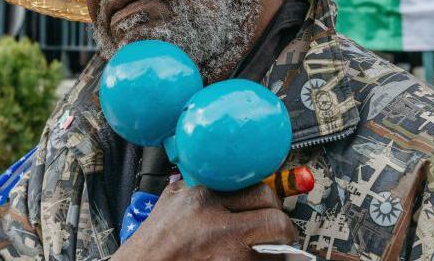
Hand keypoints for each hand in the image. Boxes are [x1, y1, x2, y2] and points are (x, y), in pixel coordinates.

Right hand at [113, 181, 296, 260]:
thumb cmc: (152, 243)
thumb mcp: (172, 201)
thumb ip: (199, 186)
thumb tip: (228, 180)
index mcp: (204, 199)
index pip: (259, 191)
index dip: (268, 201)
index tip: (269, 207)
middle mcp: (217, 225)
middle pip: (276, 221)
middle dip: (281, 227)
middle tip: (277, 232)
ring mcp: (225, 255)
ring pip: (275, 251)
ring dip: (274, 251)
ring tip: (264, 249)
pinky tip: (251, 259)